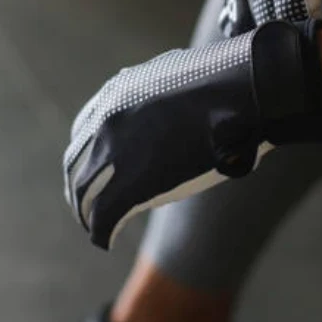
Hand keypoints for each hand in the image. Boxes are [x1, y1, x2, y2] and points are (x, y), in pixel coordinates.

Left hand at [64, 20, 321, 248]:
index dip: (84, 158)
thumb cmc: (228, 85)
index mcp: (118, 93)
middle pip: (76, 165)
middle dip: (78, 189)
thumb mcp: (181, 80)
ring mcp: (116, 152)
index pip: (82, 132)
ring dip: (87, 215)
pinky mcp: (131, 183)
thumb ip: (165, 97)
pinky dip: (100, 232)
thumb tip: (182, 109)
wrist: (245, 91)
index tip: (90, 173)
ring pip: (84, 194)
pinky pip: (104, 216)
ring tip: (96, 229)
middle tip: (86, 209)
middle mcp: (108, 121)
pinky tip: (105, 241)